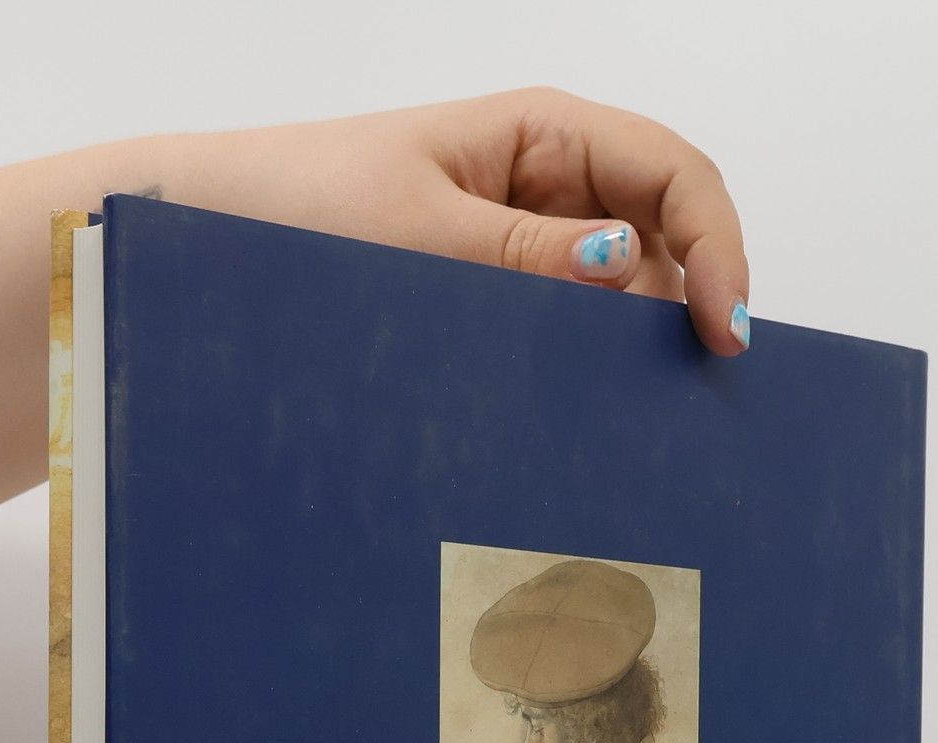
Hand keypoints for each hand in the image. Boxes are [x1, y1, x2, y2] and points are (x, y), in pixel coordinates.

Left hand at [157, 90, 751, 355]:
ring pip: (623, 297)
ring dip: (633, 351)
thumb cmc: (300, 209)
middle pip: (666, 238)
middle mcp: (550, 184)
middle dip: (689, 307)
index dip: (718, 248)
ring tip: (633, 415)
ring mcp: (529, 244)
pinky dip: (586, 372)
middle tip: (691, 391)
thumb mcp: (424, 236)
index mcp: (544, 132)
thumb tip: (631, 271)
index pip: (676, 177)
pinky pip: (569, 334)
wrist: (213, 242)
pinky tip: (583, 414)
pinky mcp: (499, 299)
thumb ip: (529, 259)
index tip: (724, 330)